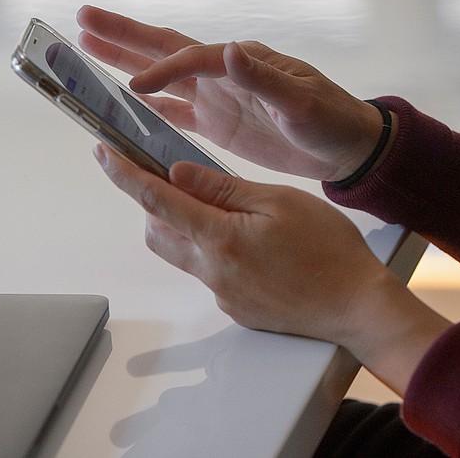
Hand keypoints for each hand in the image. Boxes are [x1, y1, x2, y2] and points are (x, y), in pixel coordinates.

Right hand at [77, 5, 386, 181]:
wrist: (344, 147)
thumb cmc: (330, 119)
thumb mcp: (301, 100)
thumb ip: (263, 79)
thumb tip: (228, 49)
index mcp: (241, 63)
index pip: (190, 59)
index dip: (160, 71)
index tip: (133, 88)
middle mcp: (222, 74)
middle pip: (164, 50)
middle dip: (123, 38)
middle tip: (82, 21)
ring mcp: (217, 98)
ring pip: (162, 78)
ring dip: (125, 65)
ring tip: (87, 49)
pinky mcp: (218, 123)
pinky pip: (175, 112)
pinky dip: (149, 107)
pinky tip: (125, 102)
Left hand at [93, 144, 451, 394]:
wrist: (356, 306)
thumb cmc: (328, 249)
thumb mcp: (280, 202)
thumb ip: (224, 188)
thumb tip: (178, 172)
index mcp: (220, 238)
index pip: (157, 200)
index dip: (124, 174)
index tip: (103, 153)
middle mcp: (212, 270)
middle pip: (157, 232)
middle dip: (154, 203)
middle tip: (174, 178)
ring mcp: (223, 294)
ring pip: (182, 254)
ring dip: (183, 227)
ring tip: (219, 208)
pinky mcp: (235, 307)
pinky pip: (209, 272)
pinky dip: (214, 249)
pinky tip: (251, 243)